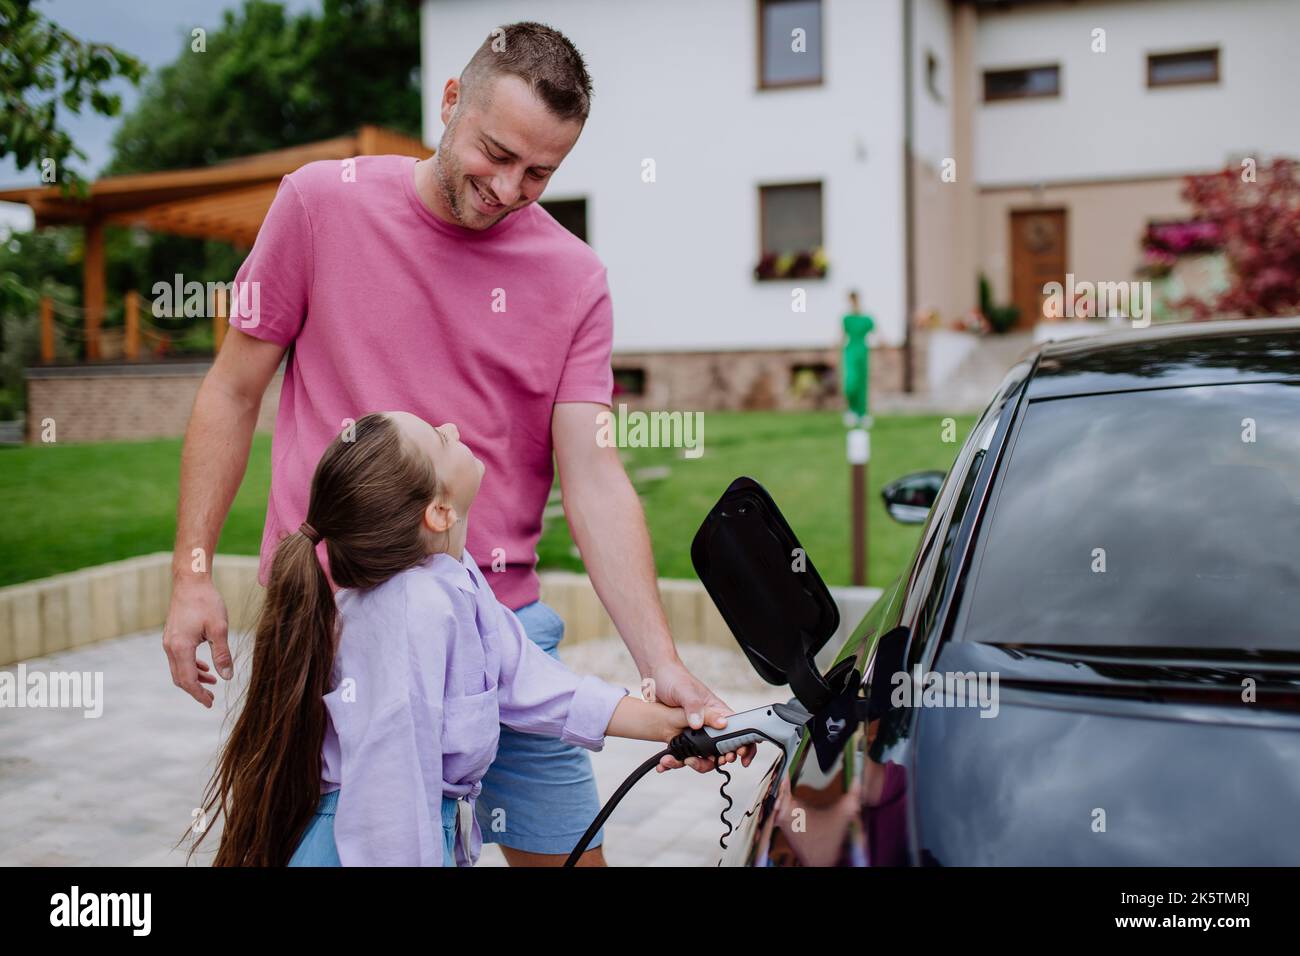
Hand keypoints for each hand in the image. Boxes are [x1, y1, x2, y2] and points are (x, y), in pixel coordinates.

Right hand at [163, 577, 230, 706]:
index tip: (210, 703)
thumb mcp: (219, 629)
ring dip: (194, 678)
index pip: (188, 680)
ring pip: (178, 668)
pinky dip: (191, 666)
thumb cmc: (207, 602)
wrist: (190, 582)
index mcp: (180, 647)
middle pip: (180, 678)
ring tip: (212, 683)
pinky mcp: (172, 636)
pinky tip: (205, 667)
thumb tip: (227, 677)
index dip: (199, 694)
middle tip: (211, 699)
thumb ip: (222, 654)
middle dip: (195, 690)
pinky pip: (179, 658)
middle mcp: (170, 646)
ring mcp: (169, 641)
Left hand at [645, 658, 756, 772]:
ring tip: (686, 762)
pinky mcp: (682, 737)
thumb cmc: (673, 679)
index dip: (743, 744)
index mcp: (716, 710)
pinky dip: (678, 760)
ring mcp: (697, 731)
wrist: (654, 680)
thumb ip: (694, 707)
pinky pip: (686, 753)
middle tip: (716, 761)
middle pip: (723, 747)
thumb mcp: (685, 691)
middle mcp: (709, 722)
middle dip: (721, 759)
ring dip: (697, 763)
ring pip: (705, 755)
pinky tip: (668, 762)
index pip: (738, 729)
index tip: (739, 755)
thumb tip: (700, 724)